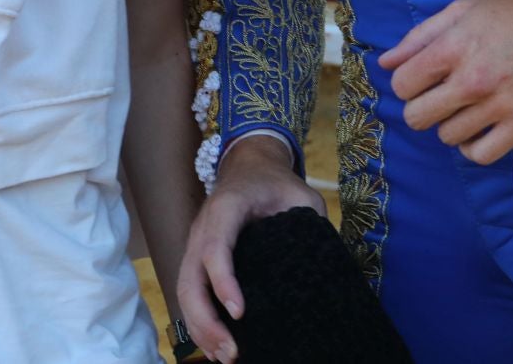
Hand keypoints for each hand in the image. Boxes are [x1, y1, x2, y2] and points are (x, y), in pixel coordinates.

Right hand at [177, 135, 323, 363]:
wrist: (249, 167)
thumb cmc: (275, 183)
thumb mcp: (300, 192)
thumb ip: (311, 220)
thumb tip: (328, 264)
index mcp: (227, 208)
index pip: (215, 246)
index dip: (223, 280)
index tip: (240, 313)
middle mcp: (203, 228)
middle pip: (190, 278)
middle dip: (205, 319)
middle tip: (232, 352)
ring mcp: (195, 244)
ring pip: (184, 290)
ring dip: (200, 327)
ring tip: (225, 357)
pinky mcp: (196, 259)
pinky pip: (189, 292)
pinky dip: (198, 322)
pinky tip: (216, 346)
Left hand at [380, 0, 512, 164]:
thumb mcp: (462, 11)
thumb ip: (419, 37)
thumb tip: (385, 64)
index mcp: (453, 47)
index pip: (402, 85)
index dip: (407, 83)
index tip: (421, 79)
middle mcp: (473, 79)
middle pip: (418, 117)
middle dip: (422, 107)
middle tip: (439, 96)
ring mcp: (500, 104)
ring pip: (448, 137)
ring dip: (450, 124)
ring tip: (466, 108)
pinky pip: (481, 155)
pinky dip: (474, 147)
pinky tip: (479, 130)